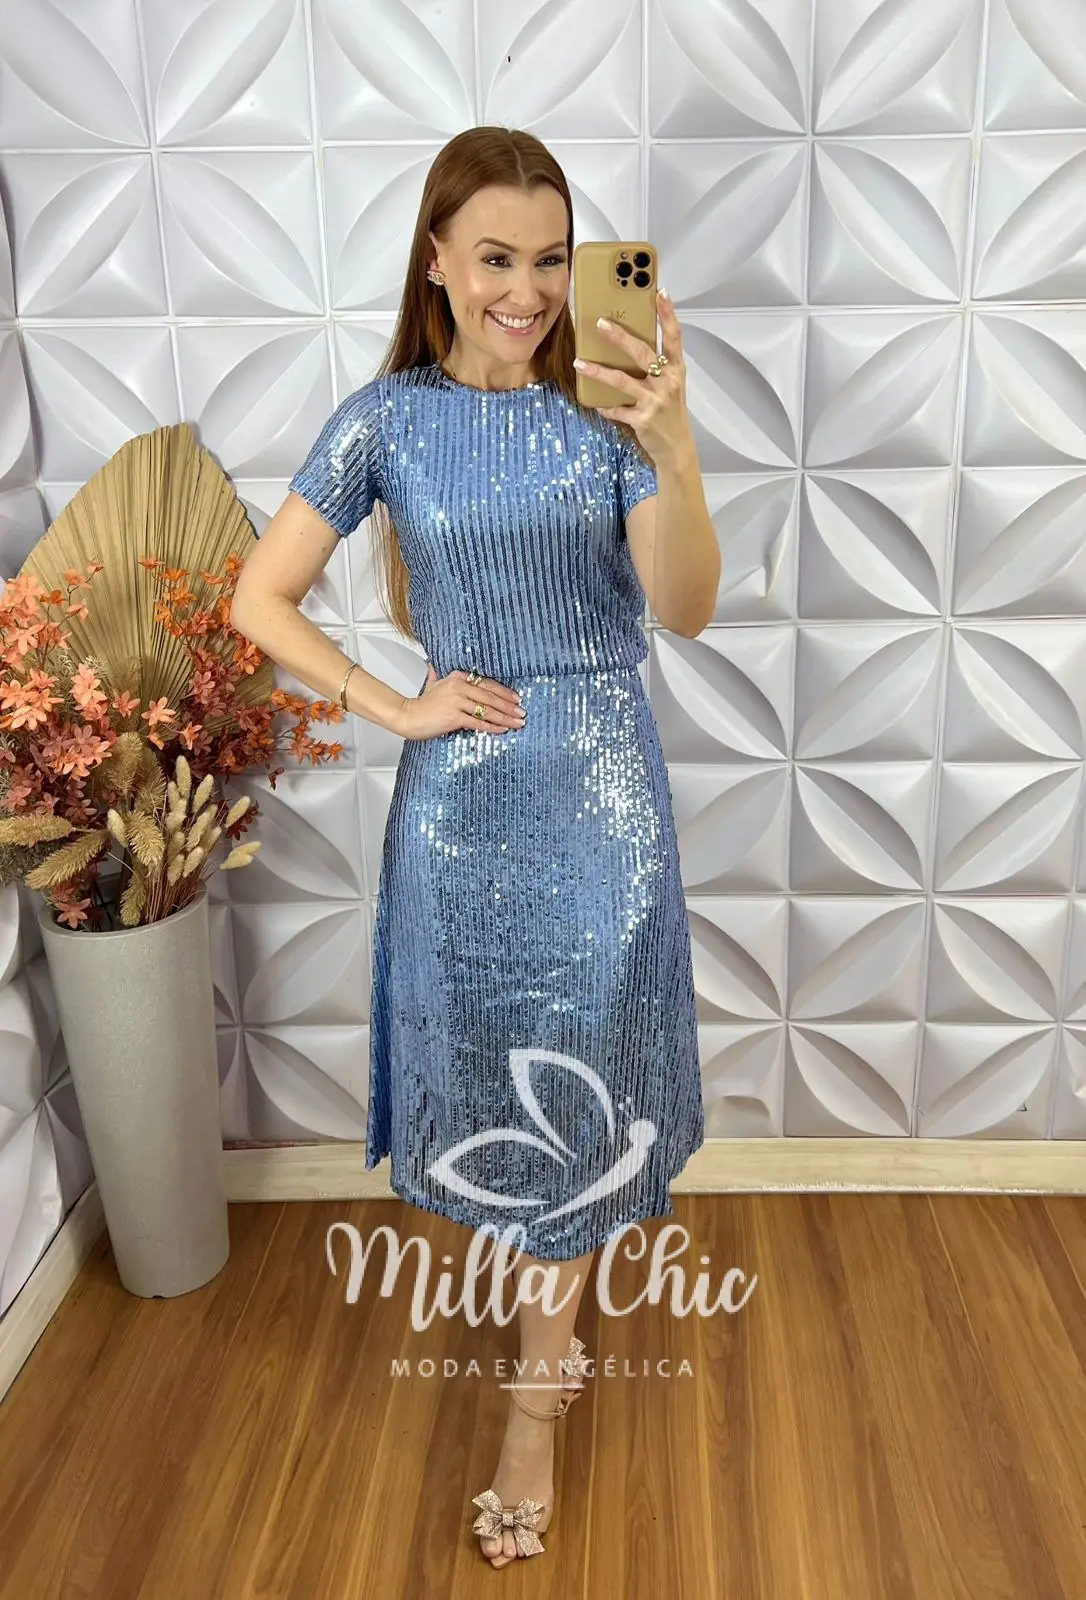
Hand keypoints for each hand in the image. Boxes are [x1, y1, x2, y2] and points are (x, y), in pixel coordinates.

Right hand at [394, 663, 525, 739]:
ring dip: (505, 718)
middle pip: (490, 697)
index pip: (487, 684)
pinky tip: (503, 730)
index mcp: (457, 677)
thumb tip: (433, 666)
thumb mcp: (432, 684)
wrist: (407, 716)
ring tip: (517, 723)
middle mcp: (458, 687)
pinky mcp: (454, 717)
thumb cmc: (421, 705)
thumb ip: (437, 675)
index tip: (516, 699)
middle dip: (509, 706)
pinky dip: (492, 727)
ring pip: (487, 710)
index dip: (504, 692)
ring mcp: (456, 702)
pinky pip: (478, 723)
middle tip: (522, 713)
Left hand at [574, 289, 692, 464]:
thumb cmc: (670, 411)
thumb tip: (628, 342)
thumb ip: (657, 365)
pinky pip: (617, 410)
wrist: (676, 447)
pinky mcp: (642, 420)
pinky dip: (604, 406)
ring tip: (579, 362)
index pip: (674, 336)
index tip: (659, 292)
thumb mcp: (670, 385)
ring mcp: (655, 402)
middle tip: (600, 324)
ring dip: (598, 372)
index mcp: (676, 370)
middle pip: (642, 353)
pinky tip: (594, 402)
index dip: (668, 314)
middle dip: (620, 337)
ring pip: (622, 381)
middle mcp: (668, 383)